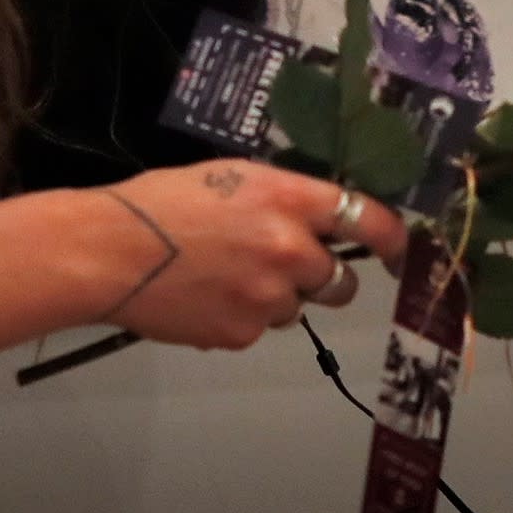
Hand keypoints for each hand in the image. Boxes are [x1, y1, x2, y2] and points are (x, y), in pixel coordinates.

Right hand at [91, 162, 409, 350]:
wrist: (113, 250)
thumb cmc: (168, 200)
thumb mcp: (237, 177)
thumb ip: (286, 198)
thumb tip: (321, 220)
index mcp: (291, 199)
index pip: (370, 220)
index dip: (394, 241)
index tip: (398, 253)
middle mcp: (291, 250)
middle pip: (341, 280)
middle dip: (324, 277)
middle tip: (285, 264)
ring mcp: (268, 299)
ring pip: (298, 307)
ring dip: (278, 296)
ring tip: (228, 274)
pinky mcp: (242, 335)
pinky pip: (259, 329)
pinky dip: (243, 317)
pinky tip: (207, 295)